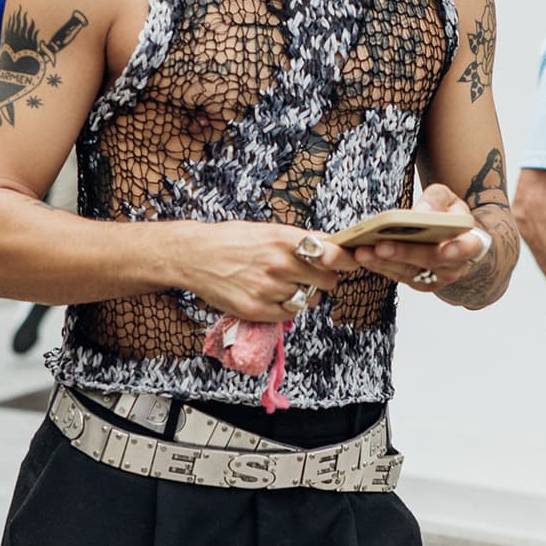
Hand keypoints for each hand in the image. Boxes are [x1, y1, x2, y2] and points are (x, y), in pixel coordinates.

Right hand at [180, 221, 359, 321]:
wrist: (194, 256)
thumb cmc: (232, 240)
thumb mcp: (268, 230)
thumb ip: (301, 239)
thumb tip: (333, 242)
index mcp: (284, 240)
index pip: (333, 254)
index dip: (346, 260)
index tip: (351, 261)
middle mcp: (279, 265)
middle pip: (327, 281)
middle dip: (323, 279)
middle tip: (310, 274)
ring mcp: (268, 289)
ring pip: (308, 299)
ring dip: (303, 294)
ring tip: (283, 284)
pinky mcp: (257, 309)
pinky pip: (289, 314)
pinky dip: (286, 308)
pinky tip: (272, 295)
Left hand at [352, 184, 487, 293]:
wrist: (454, 242)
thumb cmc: (451, 219)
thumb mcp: (450, 201)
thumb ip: (437, 200)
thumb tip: (421, 211)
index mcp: (470, 243)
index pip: (469, 248)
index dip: (459, 250)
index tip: (446, 249)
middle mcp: (454, 266)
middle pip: (429, 260)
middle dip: (404, 253)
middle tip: (381, 245)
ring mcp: (435, 278)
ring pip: (408, 271)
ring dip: (383, 262)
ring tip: (361, 250)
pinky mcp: (417, 283)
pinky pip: (396, 275)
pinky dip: (378, 265)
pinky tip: (360, 255)